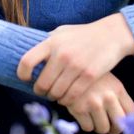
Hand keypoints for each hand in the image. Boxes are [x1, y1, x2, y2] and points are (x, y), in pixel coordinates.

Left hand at [16, 13, 133, 103]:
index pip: (27, 61)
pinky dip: (67, 101)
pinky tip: (67, 98)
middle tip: (44, 91)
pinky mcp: (89, 76)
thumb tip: (31, 54)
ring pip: (56, 93)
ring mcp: (76, 65)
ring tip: (56, 95)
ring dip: (54, 97)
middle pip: (42, 84)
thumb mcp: (62, 32)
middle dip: (40, 91)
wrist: (111, 34)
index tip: (27, 78)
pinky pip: (71, 96)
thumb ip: (47, 42)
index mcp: (51, 42)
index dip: (23, 74)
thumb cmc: (83, 34)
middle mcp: (61, 54)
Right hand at [65, 72, 133, 133]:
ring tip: (93, 117)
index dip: (126, 121)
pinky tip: (83, 114)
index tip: (120, 122)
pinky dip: (86, 124)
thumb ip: (118, 97)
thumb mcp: (109, 81)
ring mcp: (93, 103)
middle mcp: (108, 96)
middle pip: (119, 125)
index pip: (130, 113)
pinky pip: (88, 127)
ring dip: (98, 126)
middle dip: (113, 129)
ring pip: (103, 129)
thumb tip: (123, 120)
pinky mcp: (78, 108)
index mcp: (118, 88)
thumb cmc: (91, 78)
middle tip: (107, 125)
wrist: (69, 67)